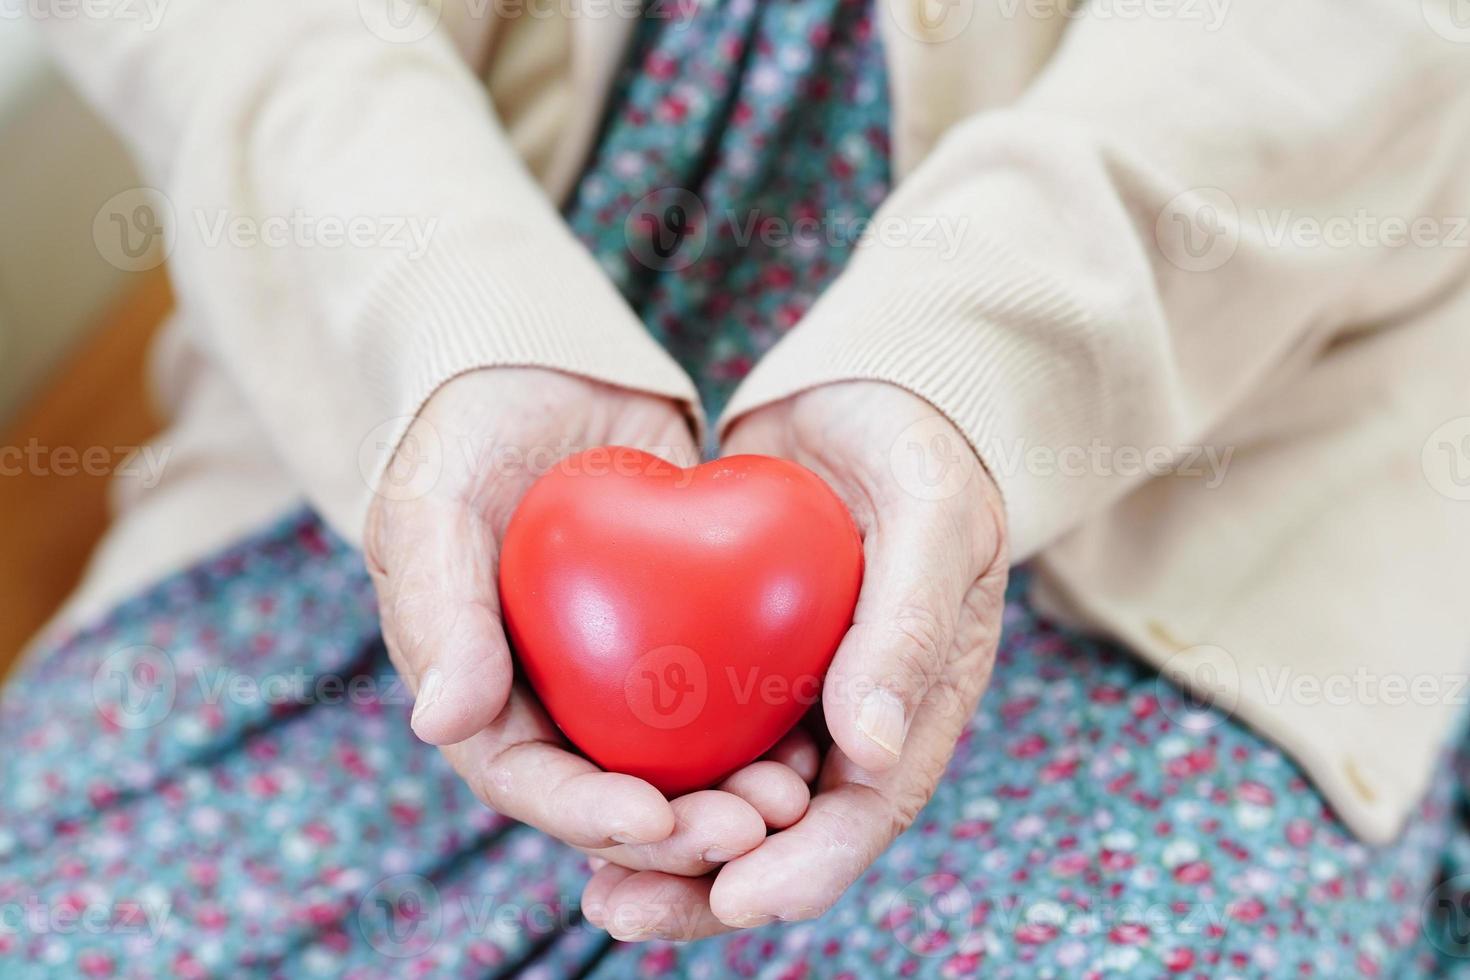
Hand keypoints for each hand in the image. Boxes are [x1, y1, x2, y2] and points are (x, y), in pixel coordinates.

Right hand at [365, 368, 812, 875]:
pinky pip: (728, 697)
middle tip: (754, 825)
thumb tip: (442, 724)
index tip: (652, 817)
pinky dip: (767, 728)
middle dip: (681, 828)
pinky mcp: (687, 640)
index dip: (585, 813)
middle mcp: (551, 704)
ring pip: (681, 765)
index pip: (526, 778)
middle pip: (616, 794)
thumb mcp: (434, 504)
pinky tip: (819, 738)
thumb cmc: (467, 433)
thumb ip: (437, 608)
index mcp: (479, 695)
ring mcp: (621, 678)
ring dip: (734, 796)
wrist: (547, 375)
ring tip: (795, 796)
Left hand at [581, 381, 1008, 939]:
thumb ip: (911, 625)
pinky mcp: (736, 663)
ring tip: (595, 889)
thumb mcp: (934, 515)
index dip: (806, 866)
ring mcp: (793, 695)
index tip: (737, 893)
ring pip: (729, 796)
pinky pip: (690, 731)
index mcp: (922, 704)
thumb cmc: (917, 448)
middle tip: (622, 908)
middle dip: (709, 884)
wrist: (861, 396)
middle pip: (787, 832)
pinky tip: (581, 788)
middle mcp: (856, 720)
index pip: (869, 811)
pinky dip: (645, 770)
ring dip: (667, 848)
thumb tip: (870, 755)